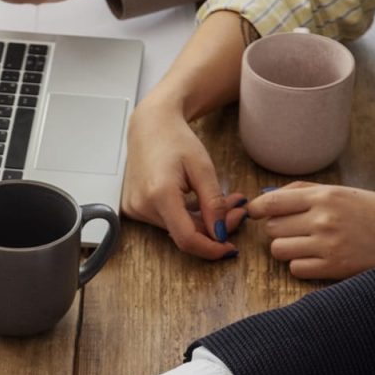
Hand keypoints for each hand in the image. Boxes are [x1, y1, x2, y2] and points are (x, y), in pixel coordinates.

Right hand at [121, 96, 247, 259]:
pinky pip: (167, 221)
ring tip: (225, 203)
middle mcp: (143, 206)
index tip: (230, 248)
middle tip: (238, 211)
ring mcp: (136, 209)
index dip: (211, 249)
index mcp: (159, 194)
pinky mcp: (135, 208)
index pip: (187, 238)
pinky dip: (188, 217)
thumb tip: (220, 233)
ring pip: (178, 229)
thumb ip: (213, 203)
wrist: (150, 126)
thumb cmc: (175, 139)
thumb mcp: (203, 168)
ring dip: (203, 222)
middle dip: (214, 229)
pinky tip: (202, 204)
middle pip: (184, 234)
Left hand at [246, 183, 374, 279]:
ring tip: (306, 245)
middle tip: (296, 230)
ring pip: (279, 250)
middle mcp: (324, 219)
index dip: (257, 209)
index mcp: (326, 195)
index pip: (272, 202)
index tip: (254, 213)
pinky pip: (296, 269)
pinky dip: (301, 266)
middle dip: (279, 229)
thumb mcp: (345, 193)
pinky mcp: (334, 268)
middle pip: (272, 228)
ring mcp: (328, 245)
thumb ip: (307, 193)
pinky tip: (318, 259)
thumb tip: (267, 199)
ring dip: (287, 249)